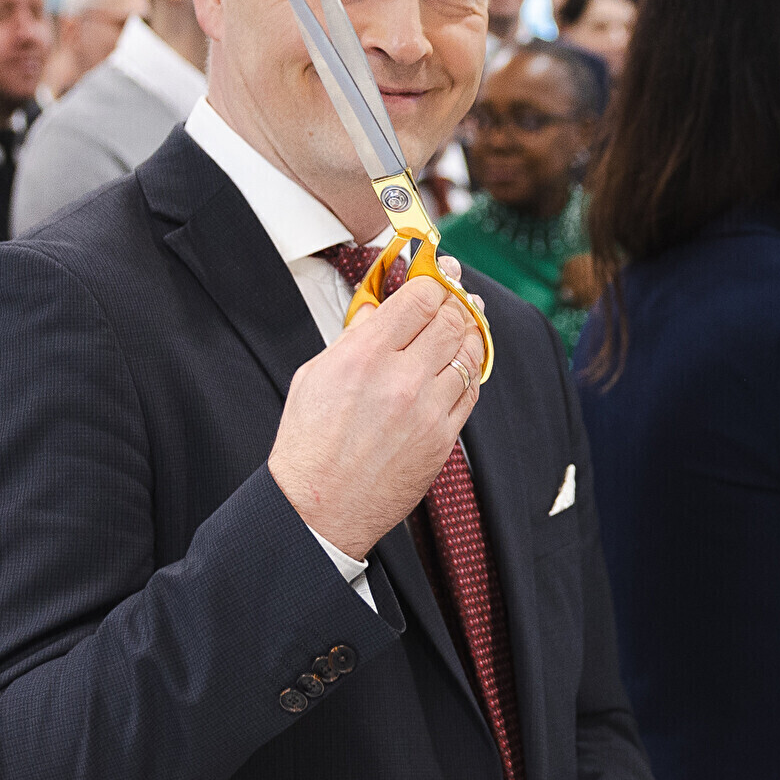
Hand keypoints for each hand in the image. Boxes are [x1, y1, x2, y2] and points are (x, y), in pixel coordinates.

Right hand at [268, 276, 487, 555]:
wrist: (319, 508)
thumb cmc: (309, 445)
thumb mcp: (316, 376)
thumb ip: (354, 339)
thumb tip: (382, 310)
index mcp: (364, 356)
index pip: (418, 298)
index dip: (433, 278)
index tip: (437, 271)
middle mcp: (401, 379)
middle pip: (450, 320)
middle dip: (455, 299)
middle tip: (455, 289)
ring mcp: (427, 410)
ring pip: (467, 353)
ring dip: (468, 332)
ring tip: (466, 319)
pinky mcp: (443, 439)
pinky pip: (470, 392)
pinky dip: (469, 371)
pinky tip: (462, 362)